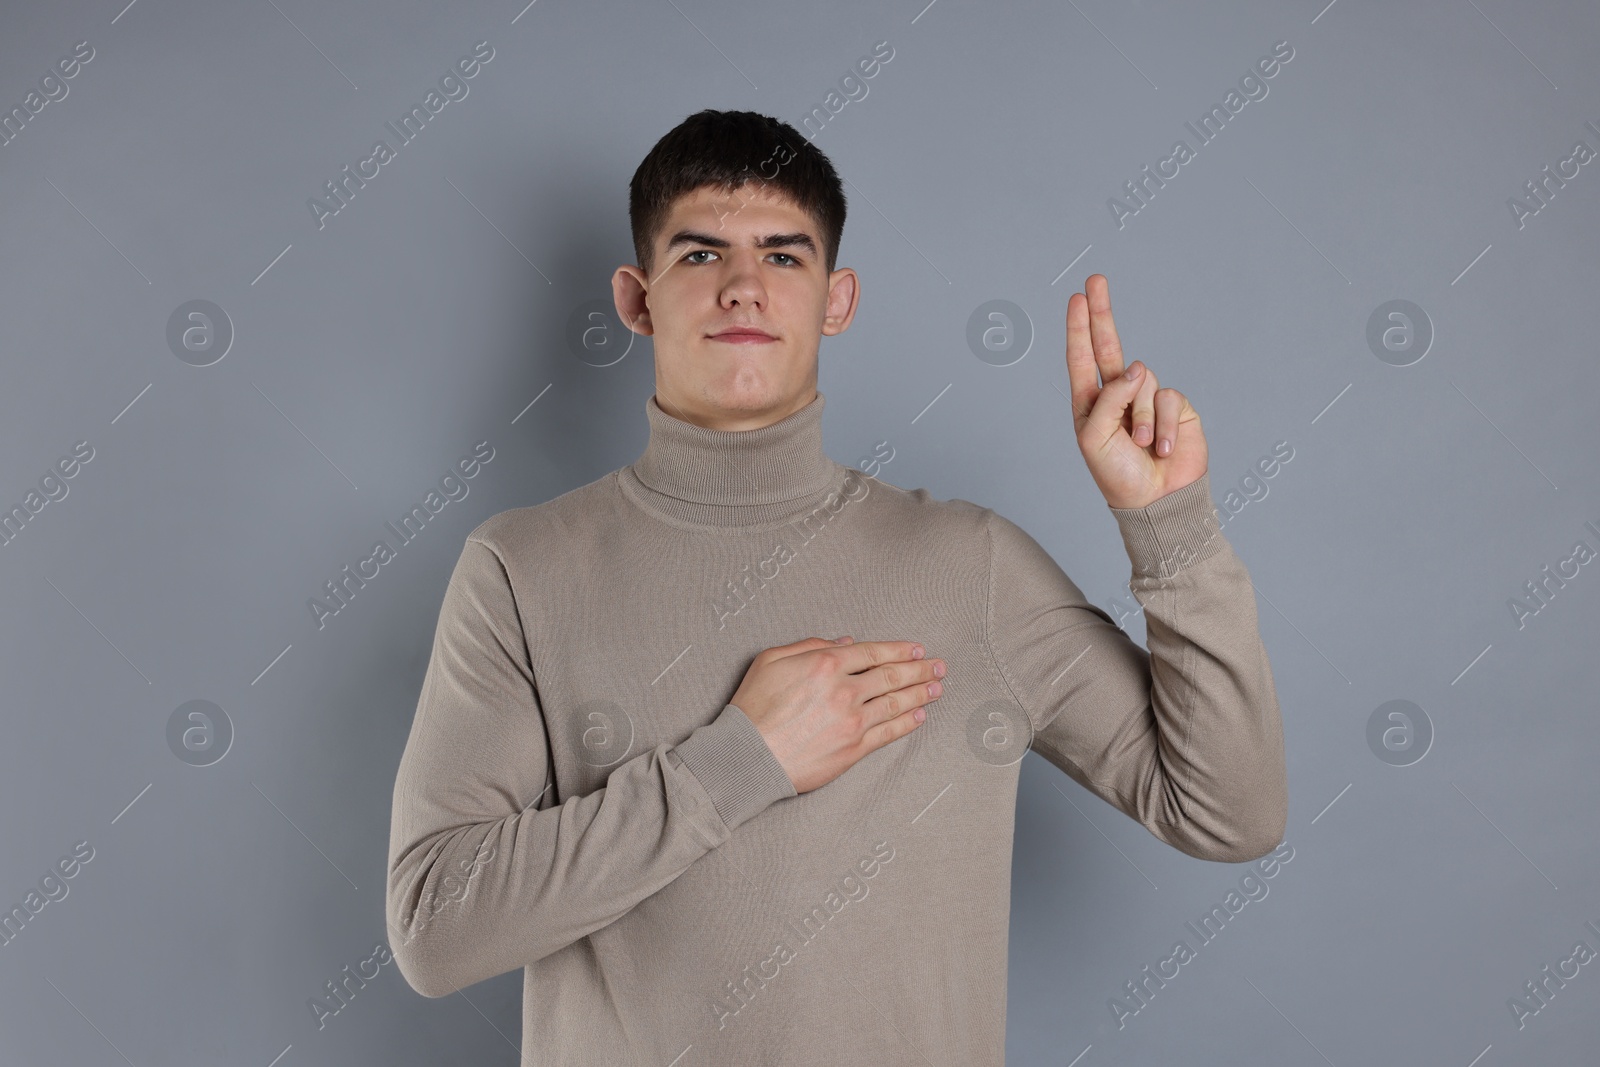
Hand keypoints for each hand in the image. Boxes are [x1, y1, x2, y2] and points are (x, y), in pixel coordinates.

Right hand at [730, 636, 945, 793]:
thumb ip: (809, 645)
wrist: (747, 755)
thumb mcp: (771, 660)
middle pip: (892, 675)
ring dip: (920, 693)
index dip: (900, 650)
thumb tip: (845, 642)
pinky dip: (907, 723)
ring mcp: (852, 721)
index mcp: (826, 663)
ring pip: (896, 703)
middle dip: (920, 669)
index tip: (917, 649)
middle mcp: (845, 690)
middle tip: (939, 666)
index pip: (873, 652)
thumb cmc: (753, 707)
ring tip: (937, 687)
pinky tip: (920, 716)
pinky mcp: (853, 749)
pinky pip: (888, 733)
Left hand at [1065, 275, 1206, 509]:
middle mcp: (1118, 395)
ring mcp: (1147, 399)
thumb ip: (1107, 400)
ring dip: (1141, 418)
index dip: (1079, 328)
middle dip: (1101, 313)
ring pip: (1143, 381)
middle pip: (1110, 346)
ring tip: (1141, 446)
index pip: (1083, 358)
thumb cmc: (1117, 475)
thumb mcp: (1095, 439)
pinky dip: (1162, 424)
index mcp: (1090, 403)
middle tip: (1095, 280)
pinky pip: (1168, 398)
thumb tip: (1135, 367)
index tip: (1076, 297)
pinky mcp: (1176, 408)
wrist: (1157, 502)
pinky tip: (1161, 448)